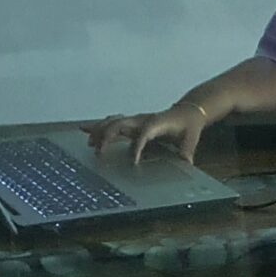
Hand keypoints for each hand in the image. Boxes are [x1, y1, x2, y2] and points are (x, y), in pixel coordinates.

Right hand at [88, 99, 211, 165]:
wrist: (187, 112)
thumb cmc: (188, 126)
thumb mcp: (191, 140)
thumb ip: (187, 152)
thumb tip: (186, 164)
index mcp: (157, 123)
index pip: (143, 134)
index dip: (137, 147)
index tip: (132, 162)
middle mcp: (143, 119)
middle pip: (120, 124)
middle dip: (107, 136)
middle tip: (98, 153)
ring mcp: (136, 119)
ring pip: (112, 122)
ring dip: (99, 131)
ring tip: (89, 144)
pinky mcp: (132, 122)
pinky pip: (112, 122)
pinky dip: (98, 126)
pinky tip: (83, 130)